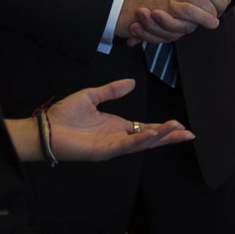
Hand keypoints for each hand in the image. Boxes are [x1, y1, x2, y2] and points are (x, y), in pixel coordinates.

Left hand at [46, 79, 193, 160]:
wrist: (46, 127)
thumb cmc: (64, 115)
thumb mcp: (92, 96)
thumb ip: (112, 90)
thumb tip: (132, 82)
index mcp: (116, 126)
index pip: (145, 128)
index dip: (162, 127)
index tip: (179, 125)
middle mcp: (117, 137)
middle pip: (149, 138)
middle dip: (169, 136)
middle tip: (189, 134)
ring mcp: (112, 146)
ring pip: (141, 143)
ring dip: (160, 137)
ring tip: (177, 131)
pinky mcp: (103, 151)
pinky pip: (125, 146)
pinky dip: (140, 140)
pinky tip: (152, 134)